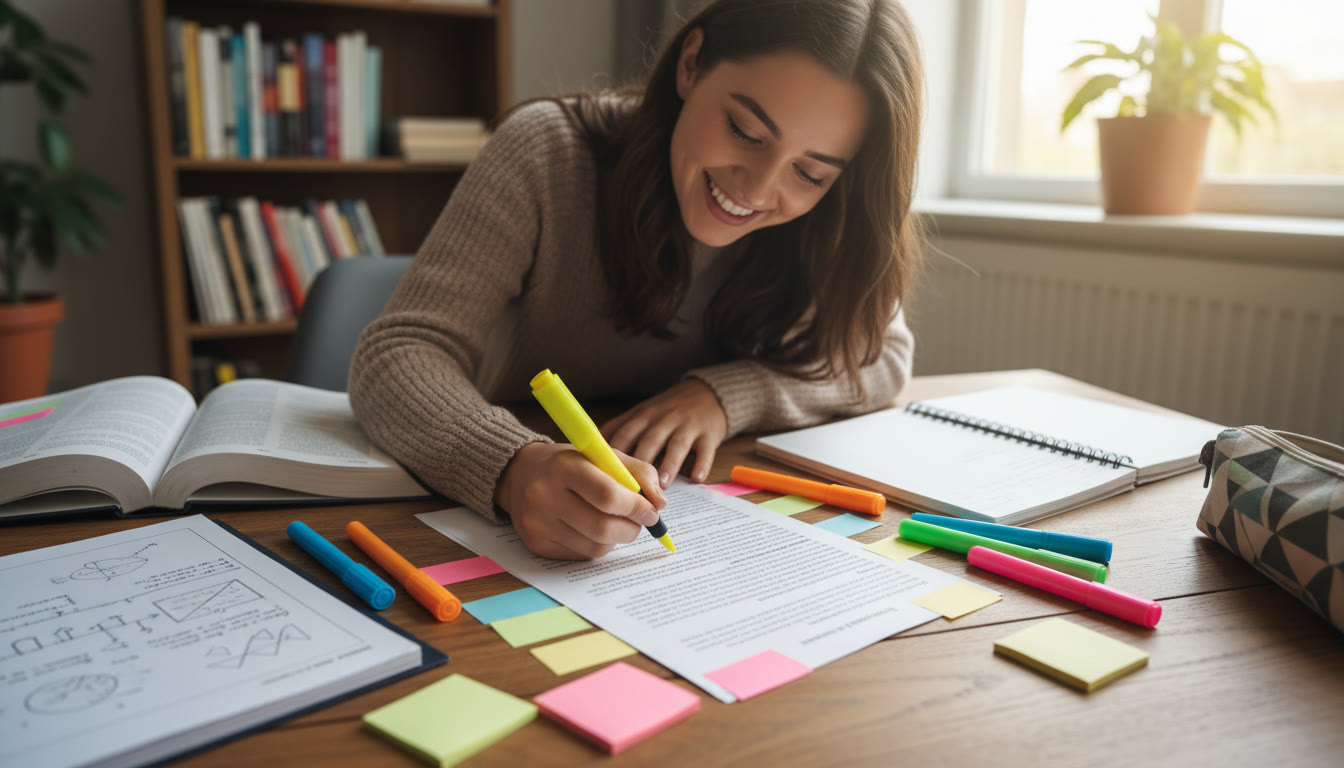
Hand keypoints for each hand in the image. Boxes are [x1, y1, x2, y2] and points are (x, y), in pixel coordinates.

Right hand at [495, 442, 667, 559]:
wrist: (520, 474)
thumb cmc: (570, 463)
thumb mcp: (603, 455)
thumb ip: (637, 473)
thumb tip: (660, 503)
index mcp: (564, 467)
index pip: (608, 495)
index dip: (637, 507)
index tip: (652, 511)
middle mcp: (545, 496)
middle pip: (603, 528)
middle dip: (632, 529)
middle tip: (641, 523)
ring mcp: (537, 523)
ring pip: (595, 547)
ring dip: (616, 539)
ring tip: (616, 523)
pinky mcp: (536, 544)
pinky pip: (580, 555)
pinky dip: (596, 546)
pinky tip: (592, 529)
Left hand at [600, 379, 726, 487]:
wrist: (708, 394)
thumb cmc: (668, 410)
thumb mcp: (641, 412)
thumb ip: (618, 429)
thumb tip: (588, 450)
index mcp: (643, 416)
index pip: (624, 435)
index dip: (614, 455)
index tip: (605, 477)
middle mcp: (663, 419)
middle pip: (649, 441)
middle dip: (640, 463)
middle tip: (632, 490)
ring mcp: (687, 425)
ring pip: (676, 445)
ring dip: (669, 464)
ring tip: (661, 485)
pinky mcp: (708, 434)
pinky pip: (705, 450)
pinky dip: (701, 464)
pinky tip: (696, 478)